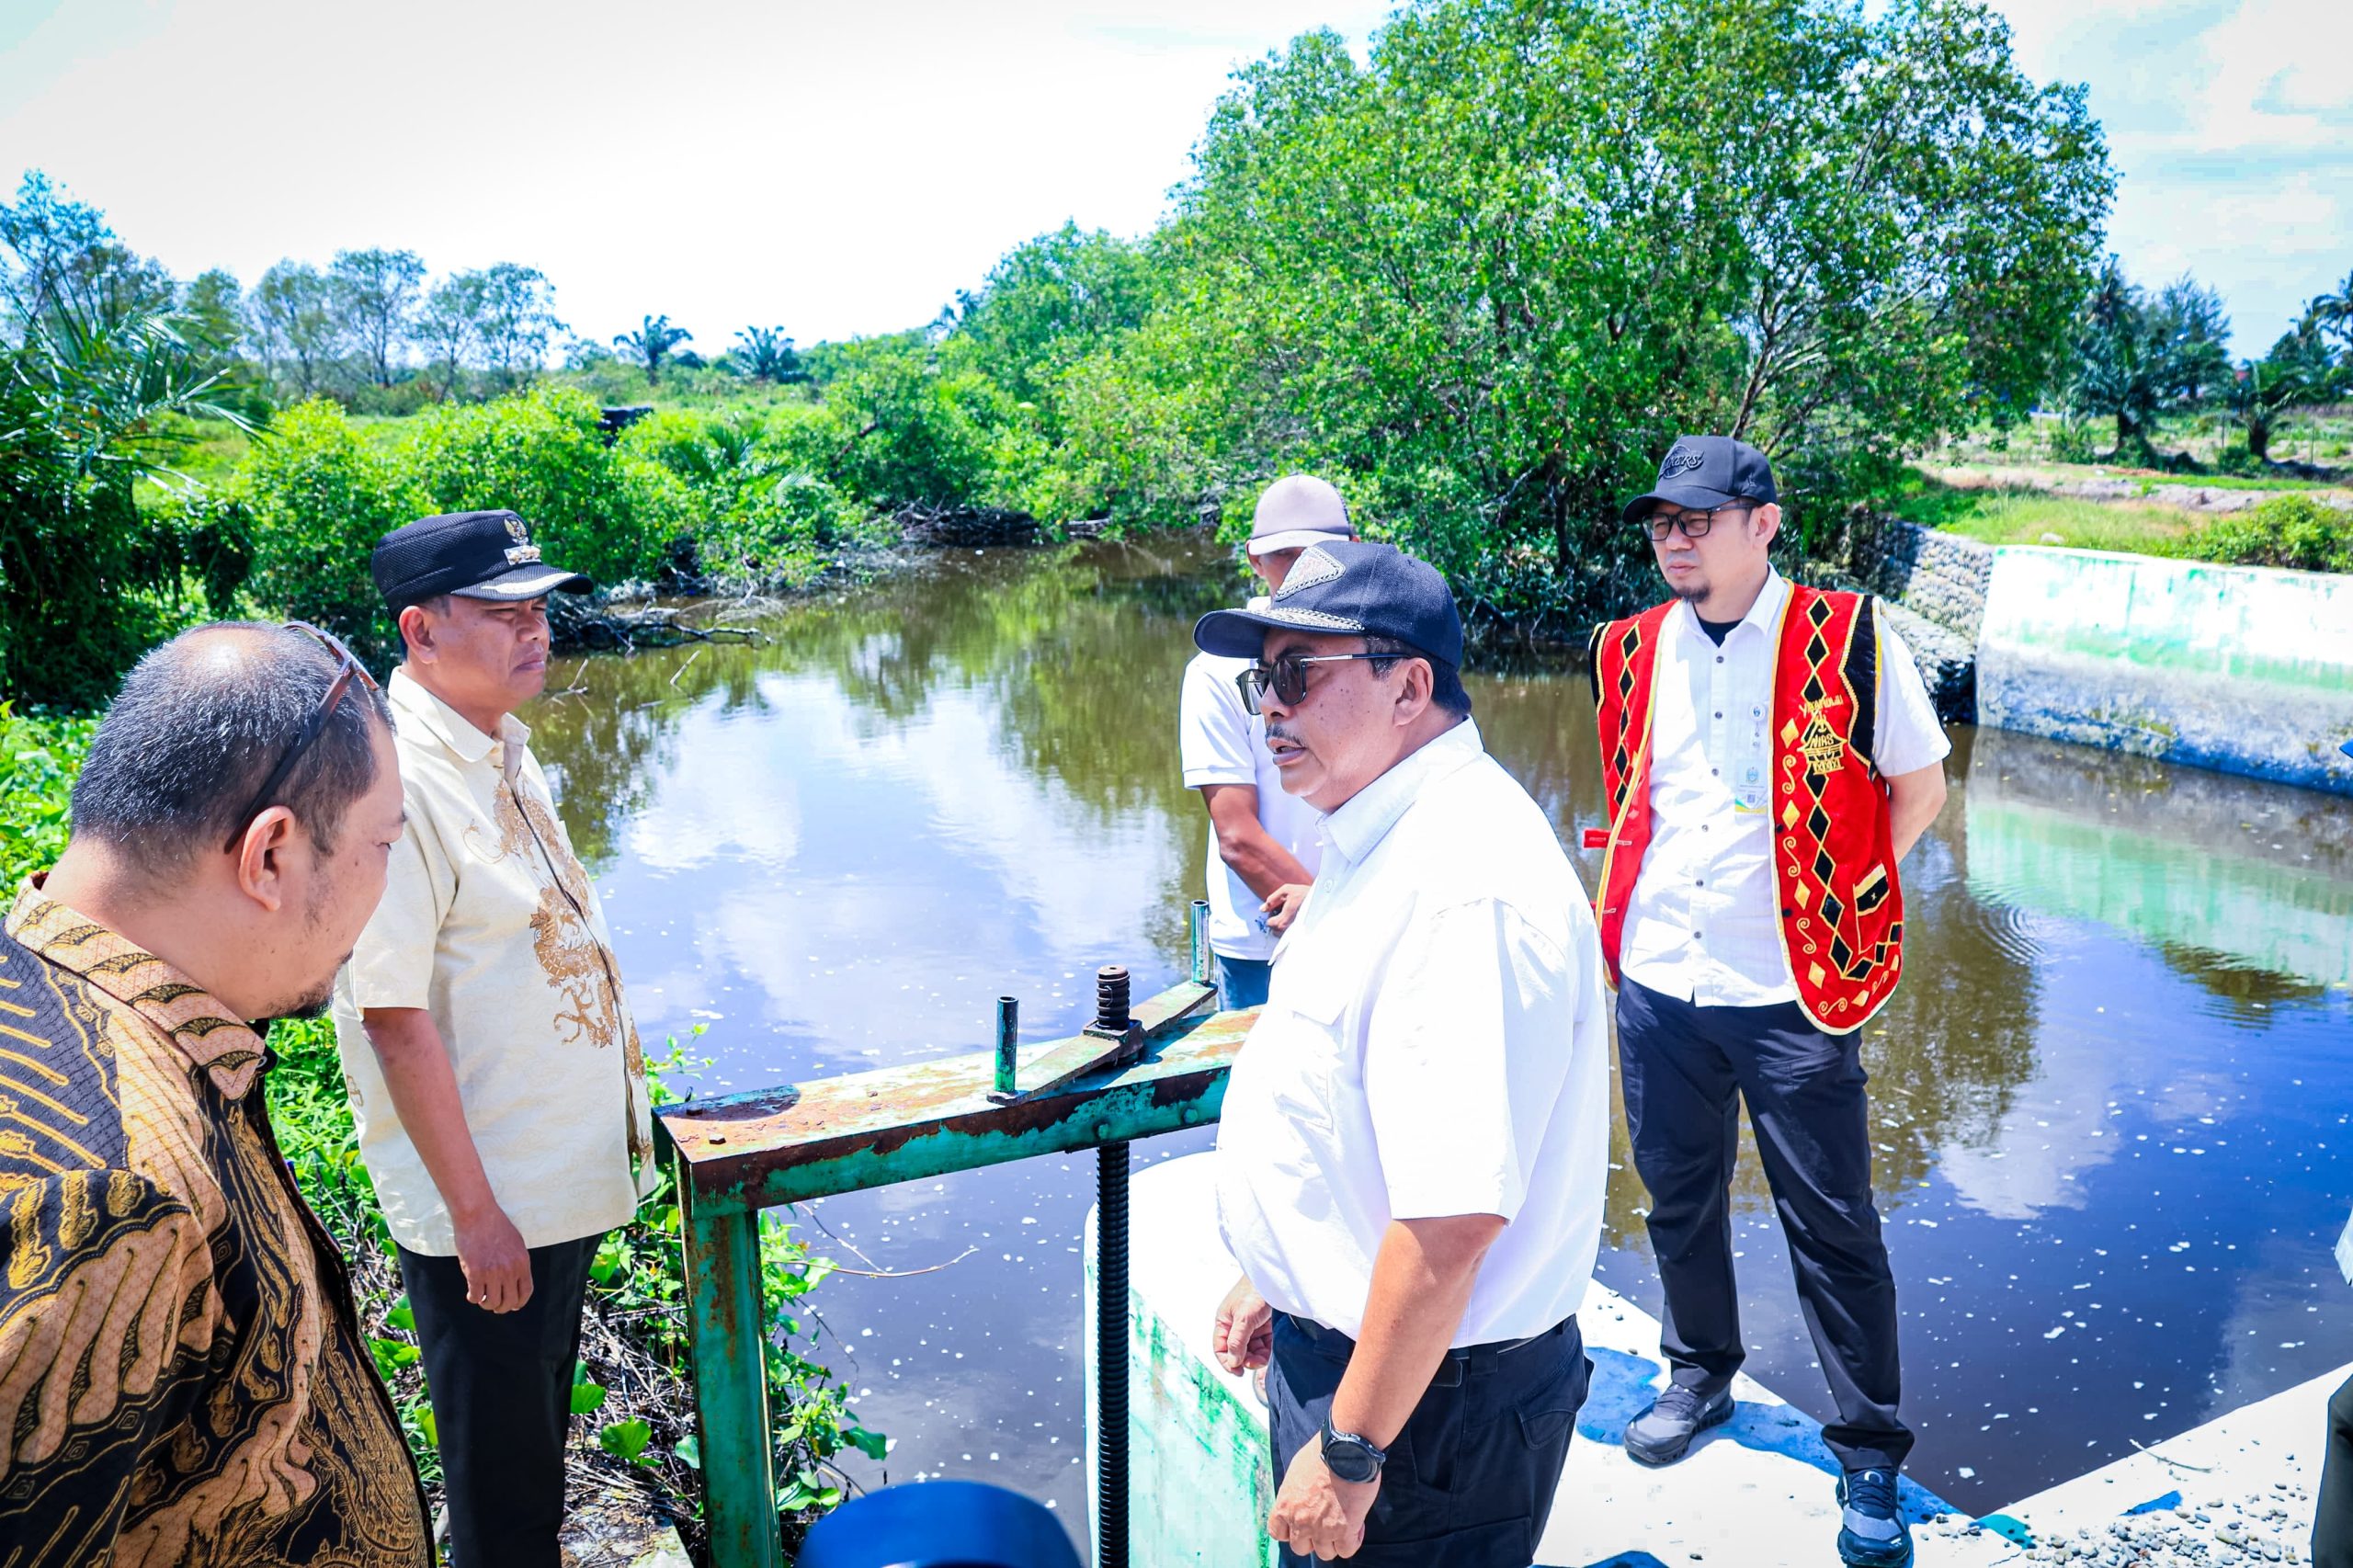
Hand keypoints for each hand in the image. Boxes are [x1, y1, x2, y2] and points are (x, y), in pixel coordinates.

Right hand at [453, 1204, 532, 1312]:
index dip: (519, 1302)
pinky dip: (473, 1298)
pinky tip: (471, 1293)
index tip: (513, 1305)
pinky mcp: (475, 1273)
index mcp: (522, 1262)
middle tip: (494, 1305)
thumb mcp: (516, 1243)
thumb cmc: (495, 1226)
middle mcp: (509, 1270)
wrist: (477, 1214)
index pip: (526, 1292)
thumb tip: (516, 1280)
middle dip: (501, 1307)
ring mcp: (492, 1273)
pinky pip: (475, 1296)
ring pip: (491, 1303)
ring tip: (481, 1298)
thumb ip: (517, 1262)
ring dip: (485, 1304)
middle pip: (509, 1302)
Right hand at [1213, 1274, 1272, 1373]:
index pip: (1221, 1347)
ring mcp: (1251, 1326)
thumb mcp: (1244, 1317)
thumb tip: (1232, 1362)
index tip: (1238, 1372)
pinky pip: (1264, 1345)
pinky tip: (1270, 1351)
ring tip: (1264, 1357)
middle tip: (1256, 1363)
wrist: (1276, 1279)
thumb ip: (1237, 1340)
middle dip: (1246, 1359)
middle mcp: (1236, 1325)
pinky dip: (1267, 1350)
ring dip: (1257, 1356)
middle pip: (1237, 1351)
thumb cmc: (1255, 1291)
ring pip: (1251, 1350)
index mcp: (1225, 1321)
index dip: (1227, 1361)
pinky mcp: (1265, 1326)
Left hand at [1261, 883, 1309, 933]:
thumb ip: (1273, 899)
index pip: (1270, 924)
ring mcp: (1295, 930)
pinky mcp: (1300, 930)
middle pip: (1275, 931)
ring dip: (1281, 925)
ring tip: (1286, 915)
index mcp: (1285, 918)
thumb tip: (1262, 909)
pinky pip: (1289, 933)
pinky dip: (1287, 926)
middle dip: (1274, 922)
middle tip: (1279, 912)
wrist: (1321, 897)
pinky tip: (1292, 917)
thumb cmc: (1303, 892)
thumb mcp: (1286, 890)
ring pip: (1282, 933)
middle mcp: (1290, 927)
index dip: (1269, 916)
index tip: (1274, 910)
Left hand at [1267, 1442, 1377, 1559]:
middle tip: (1326, 1523)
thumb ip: (1296, 1492)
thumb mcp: (1297, 1471)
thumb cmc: (1323, 1452)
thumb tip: (1303, 1498)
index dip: (1291, 1531)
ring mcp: (1322, 1529)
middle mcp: (1300, 1521)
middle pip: (1301, 1548)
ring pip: (1325, 1553)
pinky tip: (1357, 1525)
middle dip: (1313, 1538)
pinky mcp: (1344, 1531)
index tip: (1302, 1524)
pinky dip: (1353, 1541)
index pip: (1278, 1533)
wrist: (1346, 1448)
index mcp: (1285, 1505)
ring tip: (1344, 1522)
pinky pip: (1346, 1550)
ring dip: (1334, 1541)